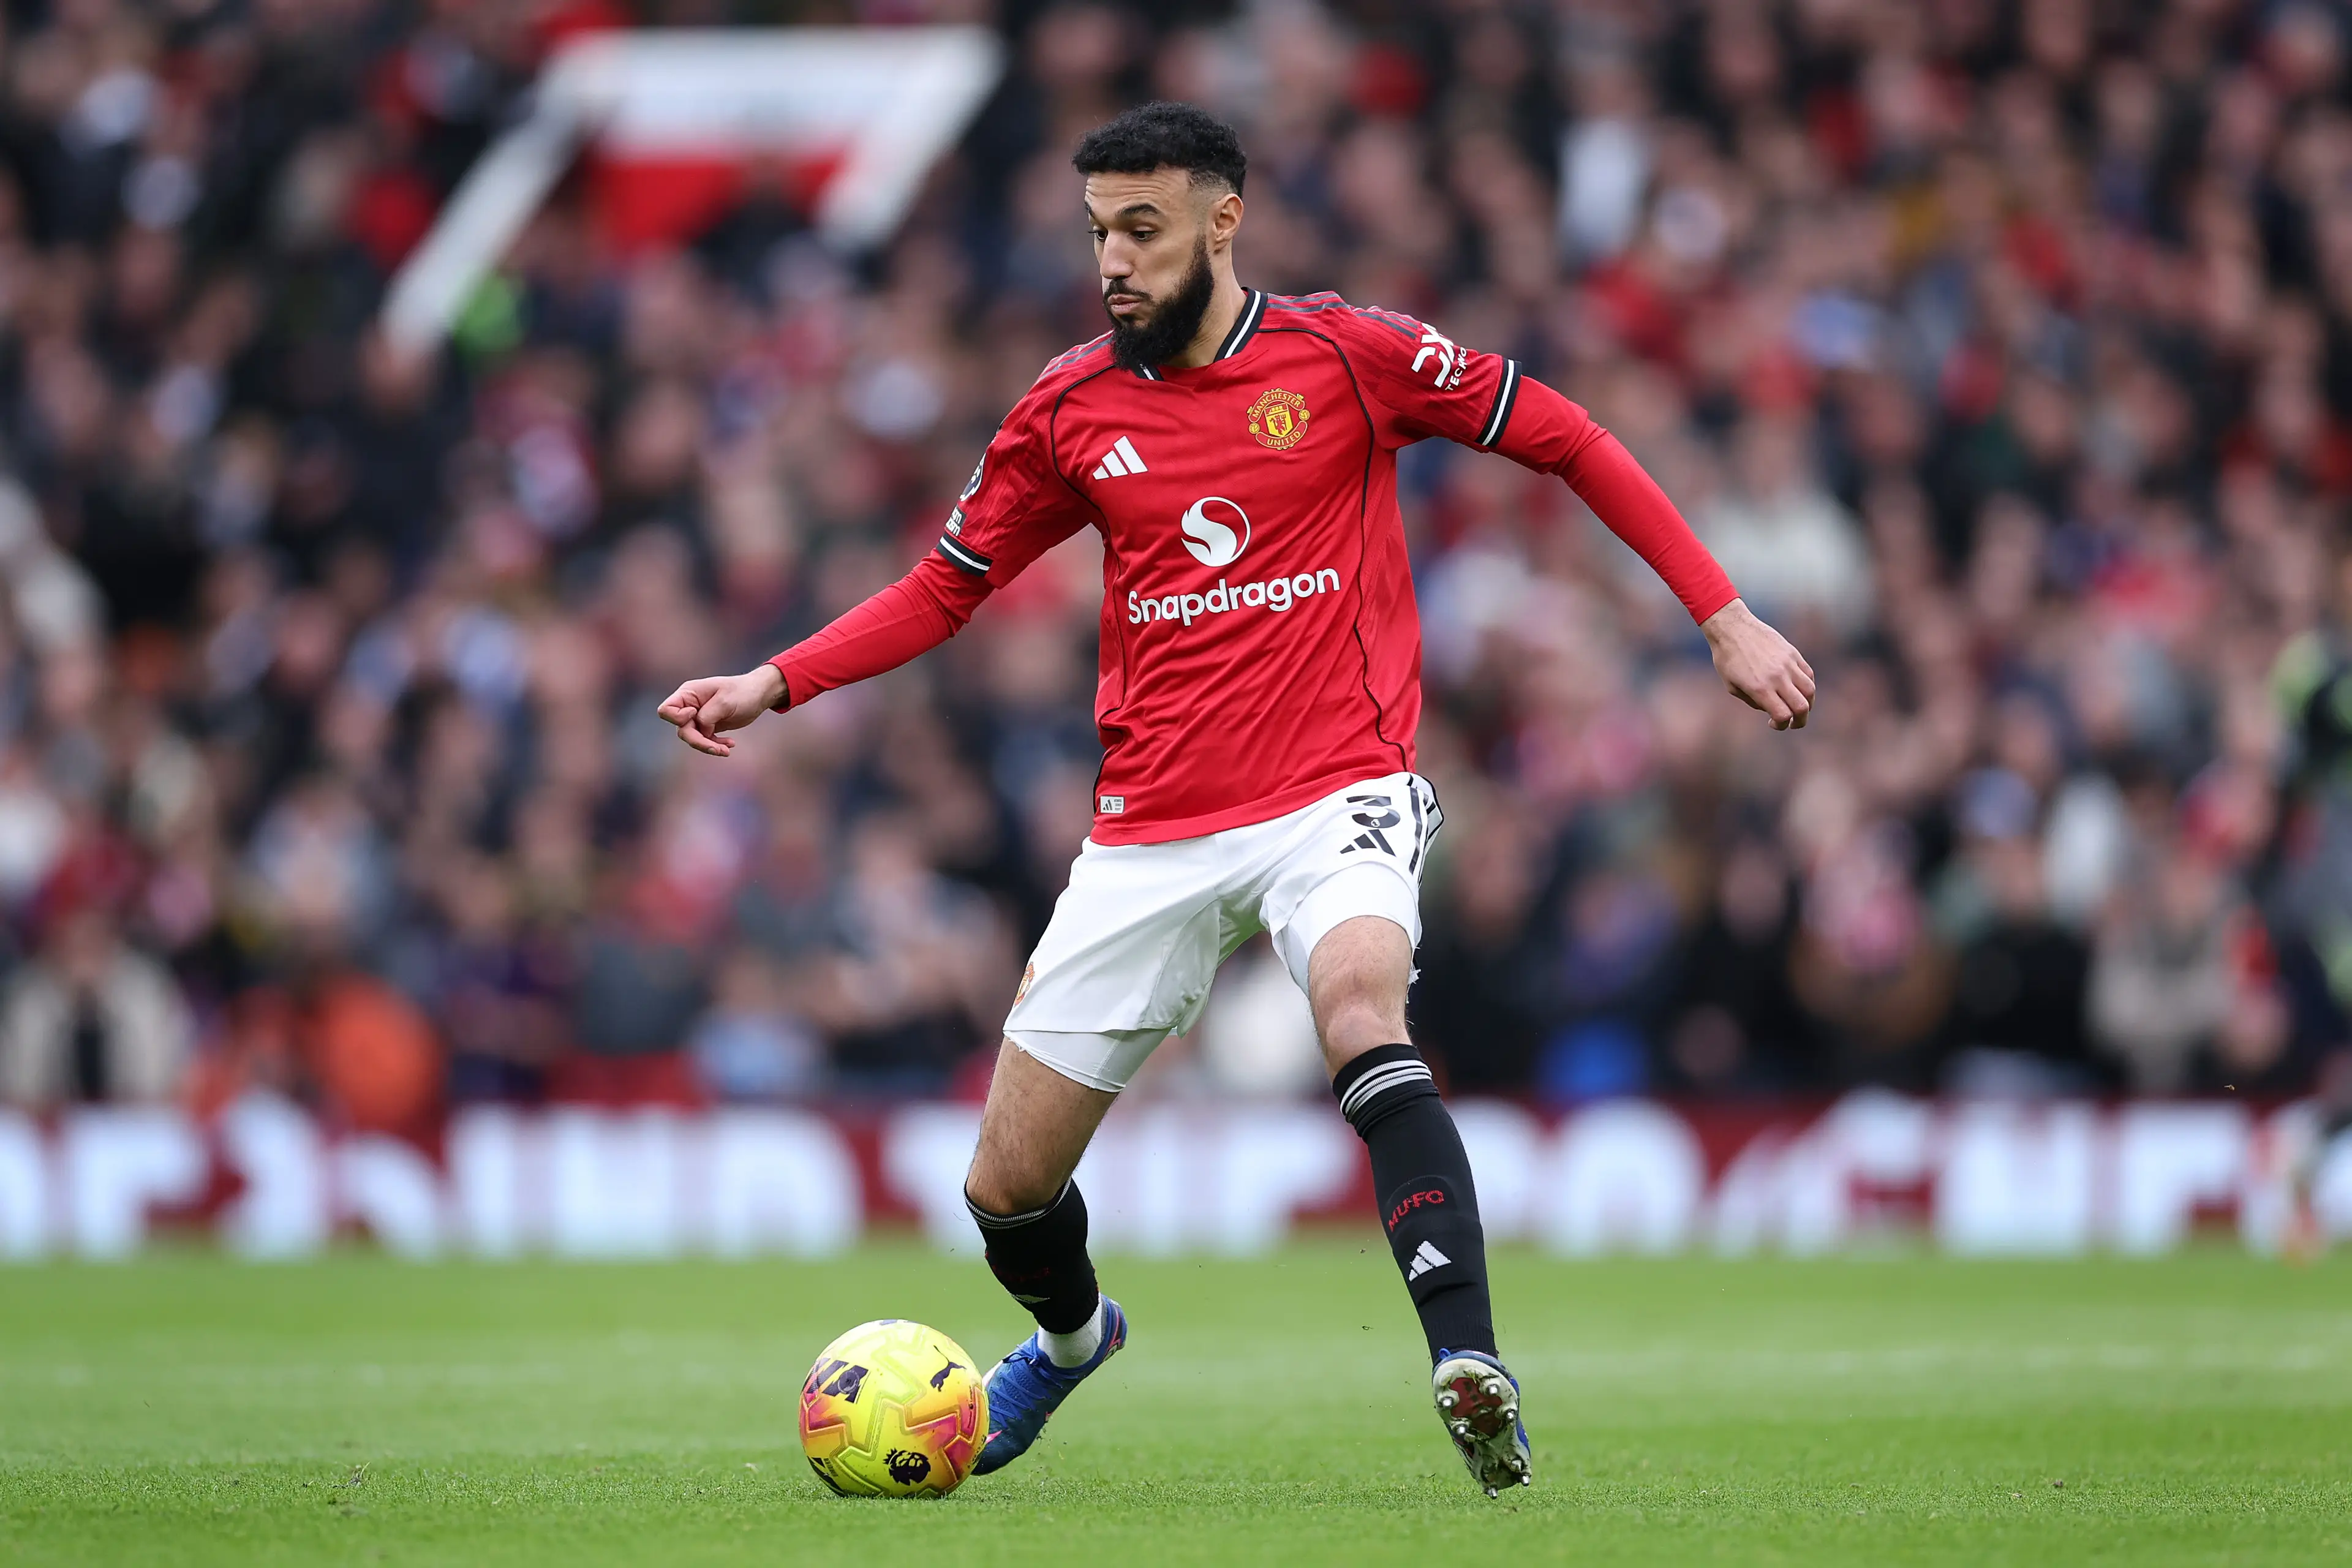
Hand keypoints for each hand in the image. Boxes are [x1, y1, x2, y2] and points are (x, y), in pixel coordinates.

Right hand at [655, 665, 786, 756]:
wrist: (759, 695)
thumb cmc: (743, 692)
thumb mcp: (725, 701)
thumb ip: (708, 716)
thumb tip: (702, 731)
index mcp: (688, 693)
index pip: (666, 710)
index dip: (678, 718)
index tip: (696, 715)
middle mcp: (690, 705)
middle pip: (681, 729)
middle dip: (698, 741)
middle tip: (718, 749)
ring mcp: (698, 716)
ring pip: (693, 738)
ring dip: (708, 746)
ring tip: (727, 750)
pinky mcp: (708, 726)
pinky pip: (705, 740)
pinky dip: (715, 745)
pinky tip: (730, 745)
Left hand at [1700, 599, 1813, 730]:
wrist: (1733, 628)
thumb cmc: (1727, 659)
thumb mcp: (1733, 687)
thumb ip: (1754, 702)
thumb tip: (1773, 709)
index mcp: (1760, 688)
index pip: (1783, 715)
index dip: (1781, 725)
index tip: (1774, 723)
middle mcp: (1777, 677)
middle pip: (1802, 707)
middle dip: (1800, 721)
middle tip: (1794, 723)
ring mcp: (1787, 664)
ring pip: (1810, 691)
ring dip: (1808, 704)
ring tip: (1798, 706)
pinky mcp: (1792, 653)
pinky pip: (1808, 674)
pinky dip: (1807, 686)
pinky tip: (1797, 689)